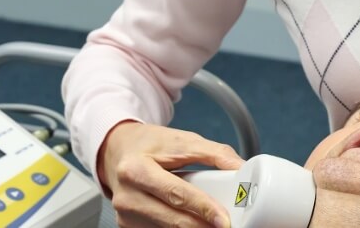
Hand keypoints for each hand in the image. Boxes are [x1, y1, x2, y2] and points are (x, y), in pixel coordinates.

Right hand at [98, 121, 244, 227]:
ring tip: (211, 221)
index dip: (202, 208)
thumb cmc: (149, 145)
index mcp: (136, 170)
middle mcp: (126, 196)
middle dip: (203, 225)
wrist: (118, 151)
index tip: (225, 219)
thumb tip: (241, 168)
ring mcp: (125, 216)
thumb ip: (214, 153)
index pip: (175, 194)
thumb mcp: (181, 140)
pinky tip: (192, 222)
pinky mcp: (127, 227)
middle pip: (173, 219)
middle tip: (226, 224)